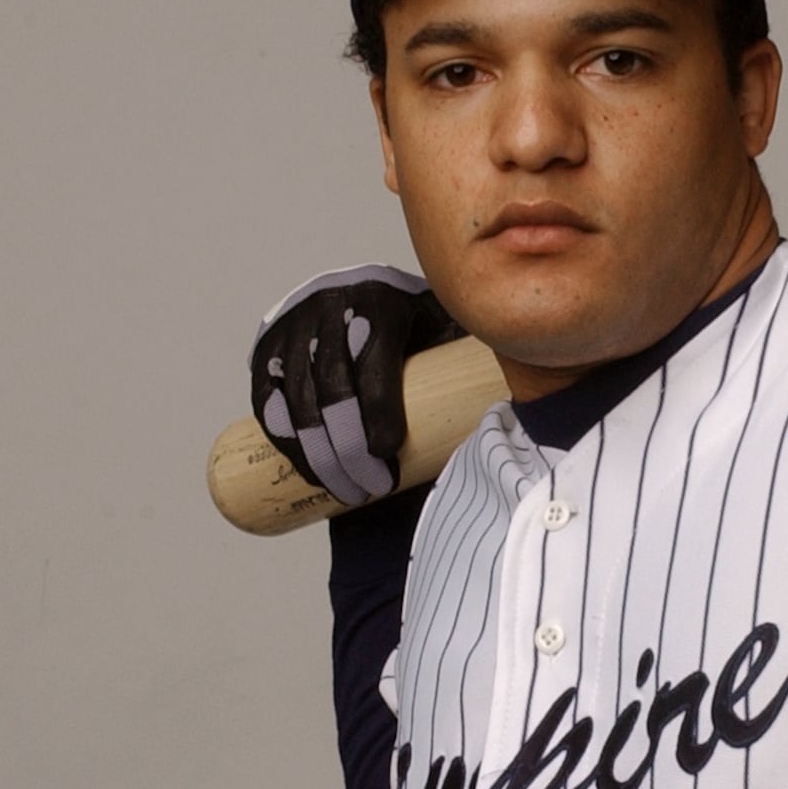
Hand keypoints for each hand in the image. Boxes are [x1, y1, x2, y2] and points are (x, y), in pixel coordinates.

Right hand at [249, 264, 459, 505]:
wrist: (364, 298)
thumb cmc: (417, 326)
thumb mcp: (444, 324)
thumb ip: (468, 354)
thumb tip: (520, 400)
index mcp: (381, 299)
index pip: (374, 362)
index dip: (377, 413)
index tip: (388, 456)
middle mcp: (331, 303)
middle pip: (333, 388)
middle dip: (348, 447)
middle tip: (370, 488)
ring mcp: (294, 323)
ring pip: (297, 398)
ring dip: (317, 453)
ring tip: (345, 490)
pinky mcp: (268, 344)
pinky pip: (267, 398)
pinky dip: (285, 438)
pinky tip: (307, 468)